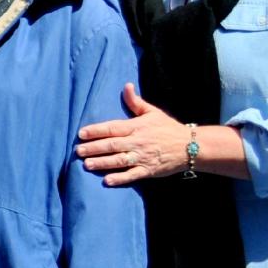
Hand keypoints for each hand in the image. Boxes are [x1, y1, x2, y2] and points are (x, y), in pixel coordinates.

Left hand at [76, 84, 190, 186]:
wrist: (190, 146)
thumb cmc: (167, 128)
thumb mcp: (152, 112)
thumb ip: (135, 102)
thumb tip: (126, 86)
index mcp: (136, 127)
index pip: (112, 128)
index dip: (96, 130)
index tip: (81, 134)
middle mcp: (137, 142)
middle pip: (112, 145)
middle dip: (94, 148)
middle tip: (78, 151)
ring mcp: (142, 157)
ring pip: (119, 160)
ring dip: (102, 162)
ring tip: (87, 164)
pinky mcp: (148, 170)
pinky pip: (132, 175)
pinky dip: (120, 178)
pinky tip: (107, 181)